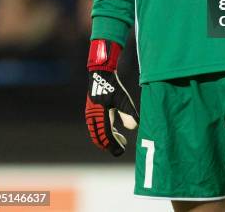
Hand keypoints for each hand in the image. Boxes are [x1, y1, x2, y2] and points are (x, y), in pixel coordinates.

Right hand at [85, 39, 137, 155]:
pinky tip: (114, 130)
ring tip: (120, 140)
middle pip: (99, 138)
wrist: (100, 74)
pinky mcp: (91, 112)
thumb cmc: (113, 86)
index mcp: (100, 116)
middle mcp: (93, 117)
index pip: (106, 137)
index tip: (122, 150)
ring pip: (96, 133)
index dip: (114, 145)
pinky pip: (95, 127)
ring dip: (106, 139)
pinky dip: (103, 132)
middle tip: (120, 149)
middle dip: (109, 145)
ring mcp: (90, 115)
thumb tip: (134, 127)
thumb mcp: (123, 99)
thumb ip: (128, 113)